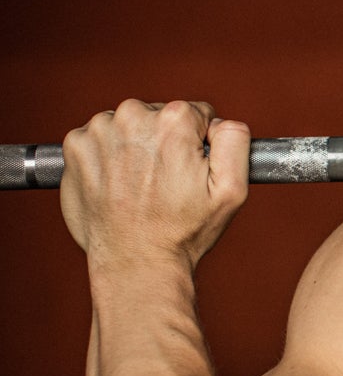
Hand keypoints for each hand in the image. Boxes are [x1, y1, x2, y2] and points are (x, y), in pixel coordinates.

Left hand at [61, 99, 250, 271]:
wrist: (135, 262)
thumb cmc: (184, 230)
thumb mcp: (231, 190)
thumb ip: (235, 141)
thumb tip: (222, 122)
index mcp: (173, 122)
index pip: (195, 113)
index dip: (198, 143)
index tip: (189, 170)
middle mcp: (131, 117)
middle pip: (158, 116)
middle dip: (164, 142)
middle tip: (165, 181)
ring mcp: (98, 131)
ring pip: (127, 126)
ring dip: (134, 147)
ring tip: (140, 184)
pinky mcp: (75, 147)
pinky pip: (98, 139)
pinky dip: (107, 156)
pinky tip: (117, 184)